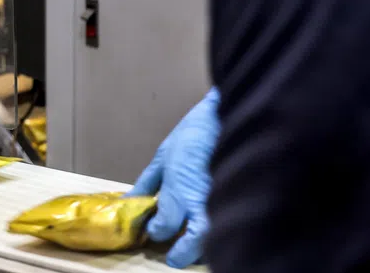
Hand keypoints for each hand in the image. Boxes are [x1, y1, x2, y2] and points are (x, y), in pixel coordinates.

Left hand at [130, 89, 218, 267]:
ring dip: (201, 246)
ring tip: (193, 245)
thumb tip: (130, 200)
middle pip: (192, 244)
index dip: (155, 231)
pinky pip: (229, 223)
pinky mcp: (239, 197)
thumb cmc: (196, 131)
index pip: (163, 227)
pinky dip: (219, 231)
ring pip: (214, 239)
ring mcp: (222, 202)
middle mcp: (200, 202)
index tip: (154, 228)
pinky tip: (212, 227)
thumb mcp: (164, 155)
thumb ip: (147, 182)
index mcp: (179, 191)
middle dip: (182, 253)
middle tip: (174, 255)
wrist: (228, 115)